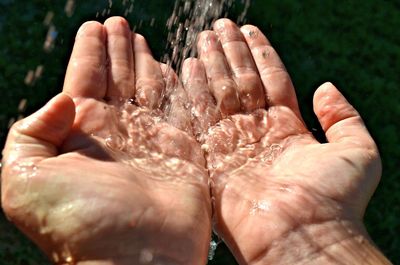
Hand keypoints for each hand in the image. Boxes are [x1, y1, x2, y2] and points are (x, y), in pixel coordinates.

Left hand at [1, 17, 210, 264]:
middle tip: (119, 24)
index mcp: (80, 134)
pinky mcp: (183, 149)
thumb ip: (30, 132)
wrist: (136, 259)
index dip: (90, 52)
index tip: (96, 26)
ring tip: (140, 36)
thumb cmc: (80, 224)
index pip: (85, 79)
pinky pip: (178, 108)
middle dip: (117, 50)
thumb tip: (64, 100)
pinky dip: (175, 87)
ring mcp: (151, 139)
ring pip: (146, 88)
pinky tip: (171, 67)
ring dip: (142, 62)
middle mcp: (116, 133)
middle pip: (116, 79)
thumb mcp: (24, 178)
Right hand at [183, 18, 388, 263]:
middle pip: (241, 83)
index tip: (250, 30)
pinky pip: (201, 118)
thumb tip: (326, 86)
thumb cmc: (336, 199)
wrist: (305, 236)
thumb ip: (343, 116)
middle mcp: (257, 134)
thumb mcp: (357, 150)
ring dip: (212, 64)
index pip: (270, 81)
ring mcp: (233, 144)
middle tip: (219, 26)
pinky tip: (189, 67)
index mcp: (288, 129)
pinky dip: (194, 92)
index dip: (260, 55)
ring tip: (204, 37)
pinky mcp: (212, 158)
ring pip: (220, 94)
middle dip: (231, 53)